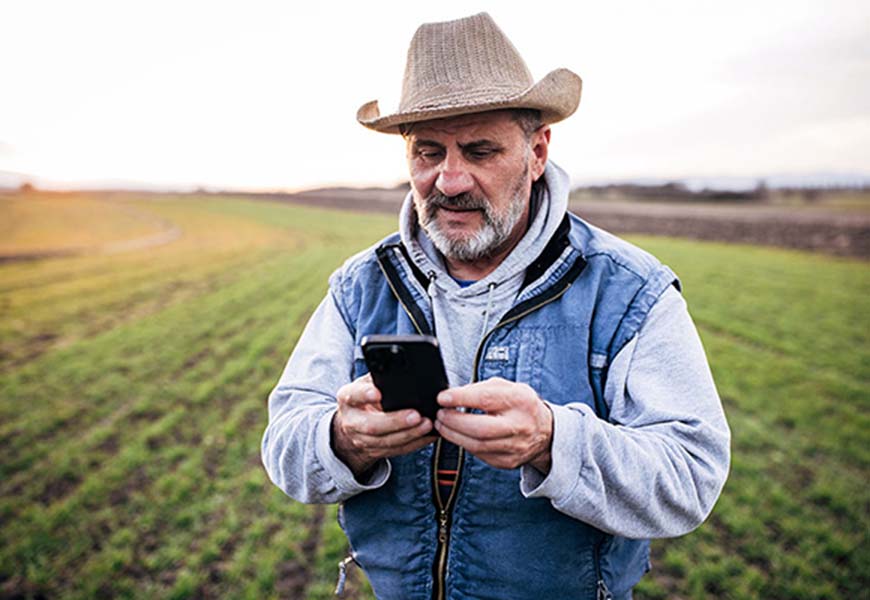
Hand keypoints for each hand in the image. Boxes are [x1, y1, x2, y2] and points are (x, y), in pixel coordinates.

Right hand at [332, 374, 435, 476]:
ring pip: (385, 442)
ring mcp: (362, 440)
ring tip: (427, 424)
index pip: (353, 395)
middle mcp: (352, 421)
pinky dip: (415, 443)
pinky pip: (397, 450)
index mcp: (347, 398)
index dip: (364, 395)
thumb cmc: (364, 397)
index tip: (378, 393)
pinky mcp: (375, 452)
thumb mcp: (365, 383)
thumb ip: (378, 378)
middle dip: (395, 421)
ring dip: (409, 434)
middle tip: (416, 415)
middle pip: (372, 426)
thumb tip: (401, 370)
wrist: (352, 425)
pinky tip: (428, 435)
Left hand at [434, 377, 552, 471]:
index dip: (460, 398)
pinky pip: (479, 454)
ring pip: (477, 445)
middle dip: (454, 421)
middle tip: (440, 414)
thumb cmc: (520, 405)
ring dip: (454, 435)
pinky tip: (457, 435)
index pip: (486, 399)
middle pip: (480, 428)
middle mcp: (519, 425)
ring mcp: (515, 447)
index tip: (443, 397)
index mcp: (520, 400)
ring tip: (442, 425)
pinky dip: (464, 444)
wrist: (545, 431)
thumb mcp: (506, 387)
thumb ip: (480, 389)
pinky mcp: (508, 462)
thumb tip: (452, 396)